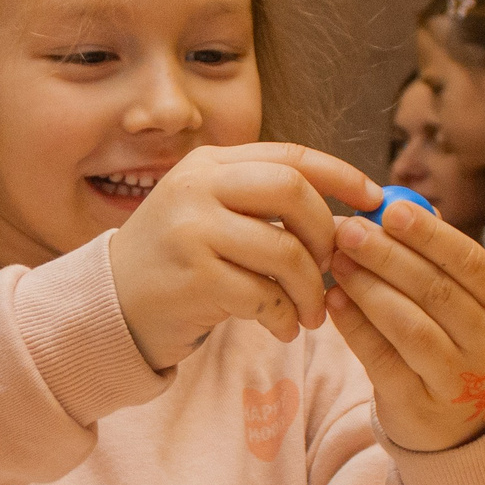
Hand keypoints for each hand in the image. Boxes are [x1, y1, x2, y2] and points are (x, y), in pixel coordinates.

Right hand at [106, 143, 375, 370]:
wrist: (111, 305)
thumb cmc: (177, 262)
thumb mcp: (211, 213)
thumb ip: (262, 202)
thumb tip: (348, 212)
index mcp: (209, 163)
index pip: (291, 156)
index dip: (341, 176)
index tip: (374, 200)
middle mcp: (198, 187)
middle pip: (293, 191)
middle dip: (325, 232)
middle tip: (331, 267)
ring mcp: (192, 230)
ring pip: (285, 250)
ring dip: (311, 288)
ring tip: (310, 313)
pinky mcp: (193, 278)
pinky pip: (264, 295)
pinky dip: (285, 316)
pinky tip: (282, 328)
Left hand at [323, 196, 484, 452]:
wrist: (463, 428)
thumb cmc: (455, 344)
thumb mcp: (464, 304)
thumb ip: (437, 260)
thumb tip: (397, 204)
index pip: (469, 262)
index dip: (429, 234)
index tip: (389, 208)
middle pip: (436, 290)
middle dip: (387, 255)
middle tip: (347, 229)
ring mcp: (457, 380)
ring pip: (409, 326)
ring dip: (368, 288)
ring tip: (337, 260)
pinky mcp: (418, 406)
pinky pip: (382, 359)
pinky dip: (355, 326)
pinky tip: (335, 299)